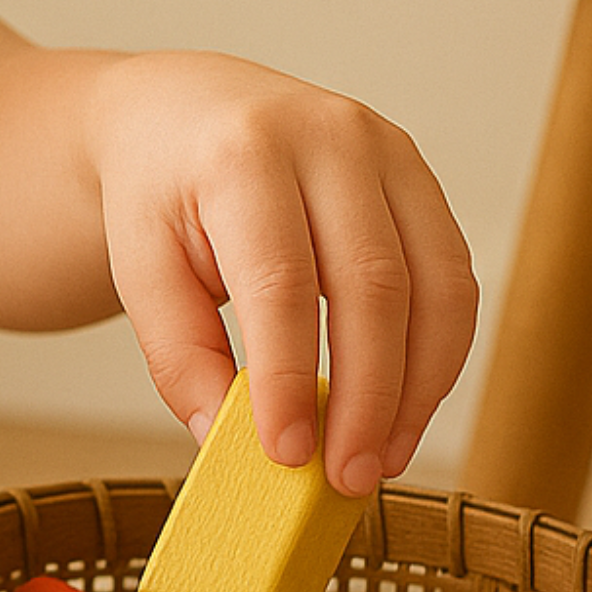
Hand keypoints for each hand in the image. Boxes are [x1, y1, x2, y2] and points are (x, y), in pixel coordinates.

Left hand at [88, 51, 478, 494]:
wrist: (183, 113)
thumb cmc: (159, 198)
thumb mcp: (139, 271)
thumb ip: (179, 357)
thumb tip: (227, 440)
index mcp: (243, 153)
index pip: (281, 281)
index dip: (291, 377)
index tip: (287, 454)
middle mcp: (329, 137)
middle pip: (375, 284)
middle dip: (368, 395)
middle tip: (347, 477)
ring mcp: (388, 152)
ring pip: (436, 283)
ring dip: (419, 386)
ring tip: (381, 460)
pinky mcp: (419, 179)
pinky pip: (453, 277)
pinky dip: (437, 356)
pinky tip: (404, 413)